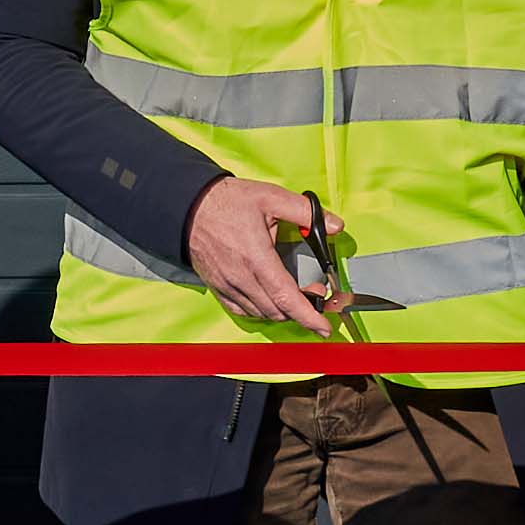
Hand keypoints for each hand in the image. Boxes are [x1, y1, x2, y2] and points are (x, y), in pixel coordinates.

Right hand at [183, 177, 331, 332]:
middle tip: (315, 294)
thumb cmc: (227, 202)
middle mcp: (241, 277)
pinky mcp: (218, 288)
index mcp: (257, 257)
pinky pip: (243, 311)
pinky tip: (269, 300)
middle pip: (278, 310)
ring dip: (282, 310)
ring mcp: (228, 285)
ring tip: (293, 294)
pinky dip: (261, 311)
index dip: (309, 317)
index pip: (287, 298)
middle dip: (301, 310)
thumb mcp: (270, 197)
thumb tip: (335, 225)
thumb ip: (305, 212)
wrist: (189, 207)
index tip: (324, 327)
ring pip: (261, 313)